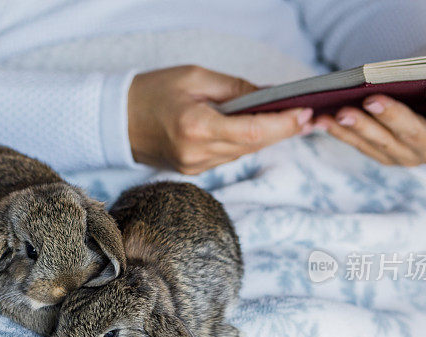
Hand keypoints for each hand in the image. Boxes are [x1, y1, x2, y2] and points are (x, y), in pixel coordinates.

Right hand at [127, 65, 312, 173]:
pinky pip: (228, 156)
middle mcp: (197, 154)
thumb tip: (273, 95)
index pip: (252, 133)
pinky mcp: (192, 170)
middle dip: (282, 131)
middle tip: (308, 115)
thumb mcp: (196, 78)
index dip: (283, 125)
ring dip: (266, 137)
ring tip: (291, 120)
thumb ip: (236, 89)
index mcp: (196, 127)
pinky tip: (259, 129)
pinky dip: (246, 142)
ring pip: (243, 152)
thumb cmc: (152, 91)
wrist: (116, 119)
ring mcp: (194, 167)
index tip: (305, 114)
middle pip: (252, 145)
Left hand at [314, 86, 425, 166]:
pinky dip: (342, 134)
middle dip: (391, 116)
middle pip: (412, 134)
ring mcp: (408, 158)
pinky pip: (362, 146)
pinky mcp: (386, 159)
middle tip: (371, 101)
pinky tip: (325, 121)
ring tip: (340, 113)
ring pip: (382, 143)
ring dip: (358, 127)